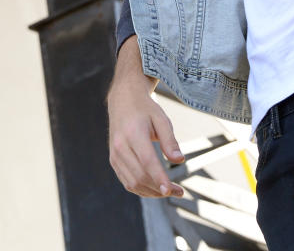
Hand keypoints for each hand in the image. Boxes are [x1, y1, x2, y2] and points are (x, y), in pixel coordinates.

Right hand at [108, 37, 185, 197]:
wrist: (123, 101)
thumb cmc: (145, 110)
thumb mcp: (161, 119)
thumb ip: (170, 140)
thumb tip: (180, 160)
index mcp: (133, 133)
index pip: (147, 161)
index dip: (159, 178)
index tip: (171, 190)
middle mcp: (120, 146)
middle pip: (140, 175)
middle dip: (160, 188)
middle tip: (179, 191)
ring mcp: (114, 155)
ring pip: (132, 183)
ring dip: (152, 192)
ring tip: (170, 191)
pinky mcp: (113, 161)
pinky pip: (127, 181)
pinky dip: (141, 189)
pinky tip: (156, 189)